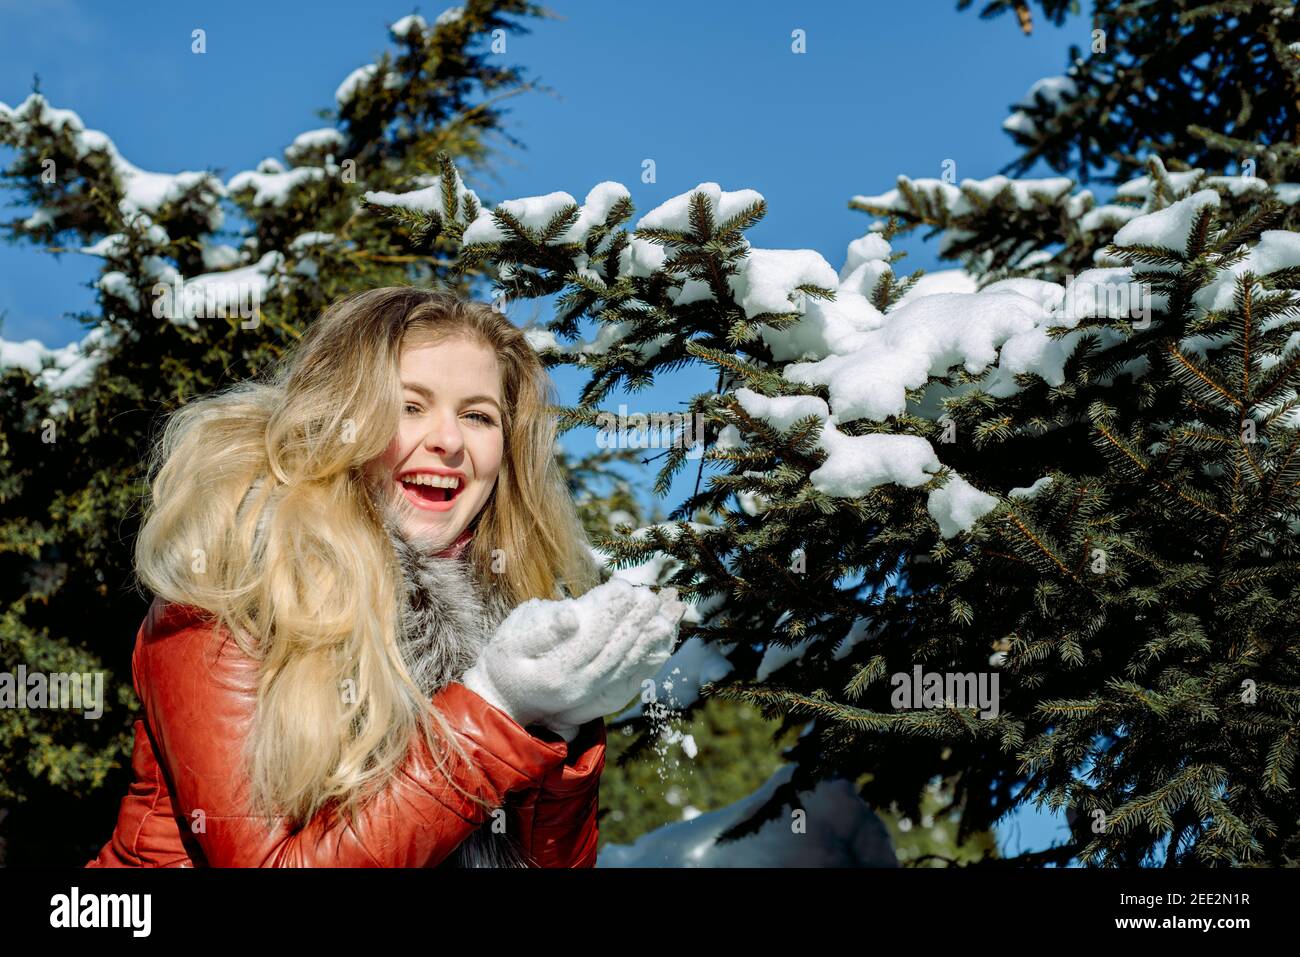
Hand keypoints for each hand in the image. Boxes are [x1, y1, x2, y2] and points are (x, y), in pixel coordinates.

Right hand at [461, 578, 685, 738]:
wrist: (506, 699)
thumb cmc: (506, 660)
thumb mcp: (512, 639)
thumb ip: (542, 629)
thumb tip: (573, 614)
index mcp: (555, 672)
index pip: (591, 638)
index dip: (610, 612)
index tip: (624, 586)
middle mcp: (578, 689)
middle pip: (615, 652)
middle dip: (636, 621)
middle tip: (652, 594)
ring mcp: (591, 698)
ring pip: (628, 667)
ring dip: (650, 640)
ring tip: (669, 614)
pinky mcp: (600, 699)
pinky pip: (632, 680)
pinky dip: (650, 661)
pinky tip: (666, 642)